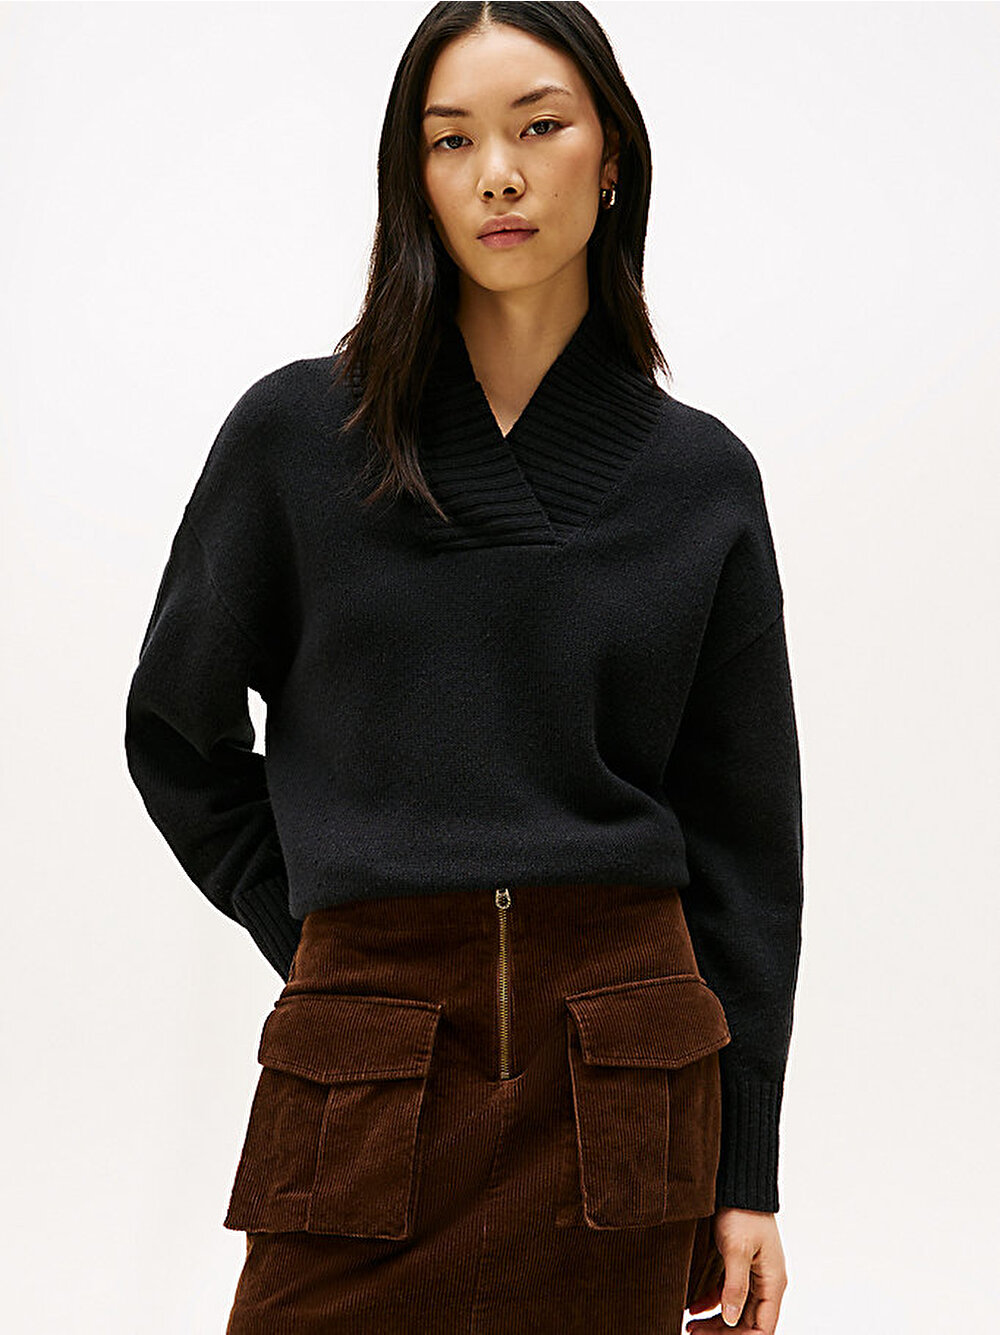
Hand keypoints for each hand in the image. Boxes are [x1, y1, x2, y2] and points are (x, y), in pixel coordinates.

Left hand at [686, 1207, 786, 1333]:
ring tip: (691, 1326)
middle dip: (723, 1333)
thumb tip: (731, 1319)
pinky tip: (694, 1309)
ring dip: (715, 1322)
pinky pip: (727, 1294)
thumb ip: (735, 1286)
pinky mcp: (738, 1266)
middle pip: (747, 1322)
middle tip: (694, 1333)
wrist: (737, 1184)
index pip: (764, 1327)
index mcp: (772, 1282)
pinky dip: (711, 1304)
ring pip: (736, 1311)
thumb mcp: (736, 1250)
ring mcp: (752, 1275)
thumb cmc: (743, 1212)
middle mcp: (765, 1282)